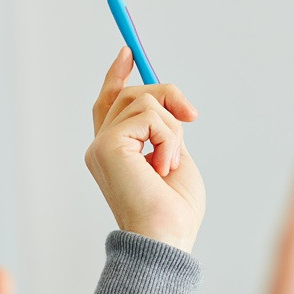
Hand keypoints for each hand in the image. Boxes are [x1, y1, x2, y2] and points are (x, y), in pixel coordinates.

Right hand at [85, 47, 204, 252]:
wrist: (165, 241)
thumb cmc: (174, 213)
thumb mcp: (175, 161)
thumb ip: (165, 132)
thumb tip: (171, 106)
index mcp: (115, 154)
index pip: (109, 103)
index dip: (117, 75)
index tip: (128, 52)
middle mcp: (101, 148)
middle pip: (131, 94)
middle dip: (168, 95)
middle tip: (192, 116)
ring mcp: (102, 145)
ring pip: (144, 100)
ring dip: (172, 128)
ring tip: (171, 163)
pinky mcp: (109, 145)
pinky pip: (149, 114)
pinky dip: (168, 138)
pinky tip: (164, 166)